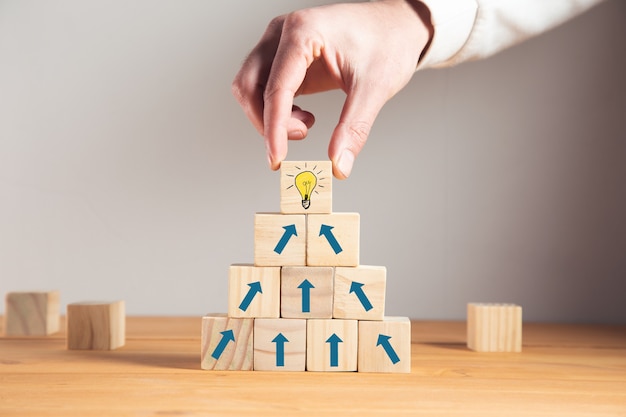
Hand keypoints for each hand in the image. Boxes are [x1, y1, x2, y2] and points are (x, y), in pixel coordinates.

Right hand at [232, 0, 432, 177]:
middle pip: (249, 86)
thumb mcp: (375, 87)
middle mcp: (284, 33)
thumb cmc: (388, 43)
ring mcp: (280, 44)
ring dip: (269, 117)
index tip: (277, 158)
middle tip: (302, 136)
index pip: (276, 87)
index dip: (274, 128)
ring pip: (250, 88)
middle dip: (268, 122)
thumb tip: (339, 165)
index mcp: (304, 31)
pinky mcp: (284, 58)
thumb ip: (354, 128)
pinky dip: (275, 110)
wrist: (397, 26)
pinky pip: (263, 88)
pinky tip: (303, 116)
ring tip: (306, 124)